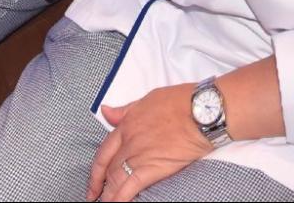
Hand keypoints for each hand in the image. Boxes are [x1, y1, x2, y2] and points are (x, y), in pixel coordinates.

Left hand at [88, 83, 211, 201]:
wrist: (200, 112)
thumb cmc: (180, 102)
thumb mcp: (147, 99)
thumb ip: (125, 111)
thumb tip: (106, 111)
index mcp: (126, 125)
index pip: (104, 151)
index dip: (96, 169)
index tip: (94, 180)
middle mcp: (128, 142)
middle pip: (108, 168)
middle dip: (99, 185)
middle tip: (95, 197)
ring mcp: (139, 156)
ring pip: (116, 181)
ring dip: (108, 196)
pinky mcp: (152, 169)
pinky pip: (130, 188)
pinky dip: (121, 199)